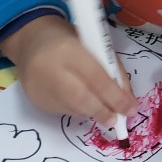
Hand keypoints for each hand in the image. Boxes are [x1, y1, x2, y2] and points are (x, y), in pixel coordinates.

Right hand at [0, 15, 136, 124]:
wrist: (31, 41)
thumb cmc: (70, 41)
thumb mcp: (95, 45)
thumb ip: (111, 69)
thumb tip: (126, 100)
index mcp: (69, 48)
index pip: (96, 77)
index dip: (116, 97)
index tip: (131, 109)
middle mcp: (50, 68)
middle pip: (81, 98)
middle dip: (103, 111)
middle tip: (117, 120)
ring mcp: (39, 86)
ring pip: (73, 108)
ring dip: (92, 112)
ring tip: (102, 110)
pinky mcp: (35, 99)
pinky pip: (62, 111)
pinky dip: (78, 110)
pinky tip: (81, 103)